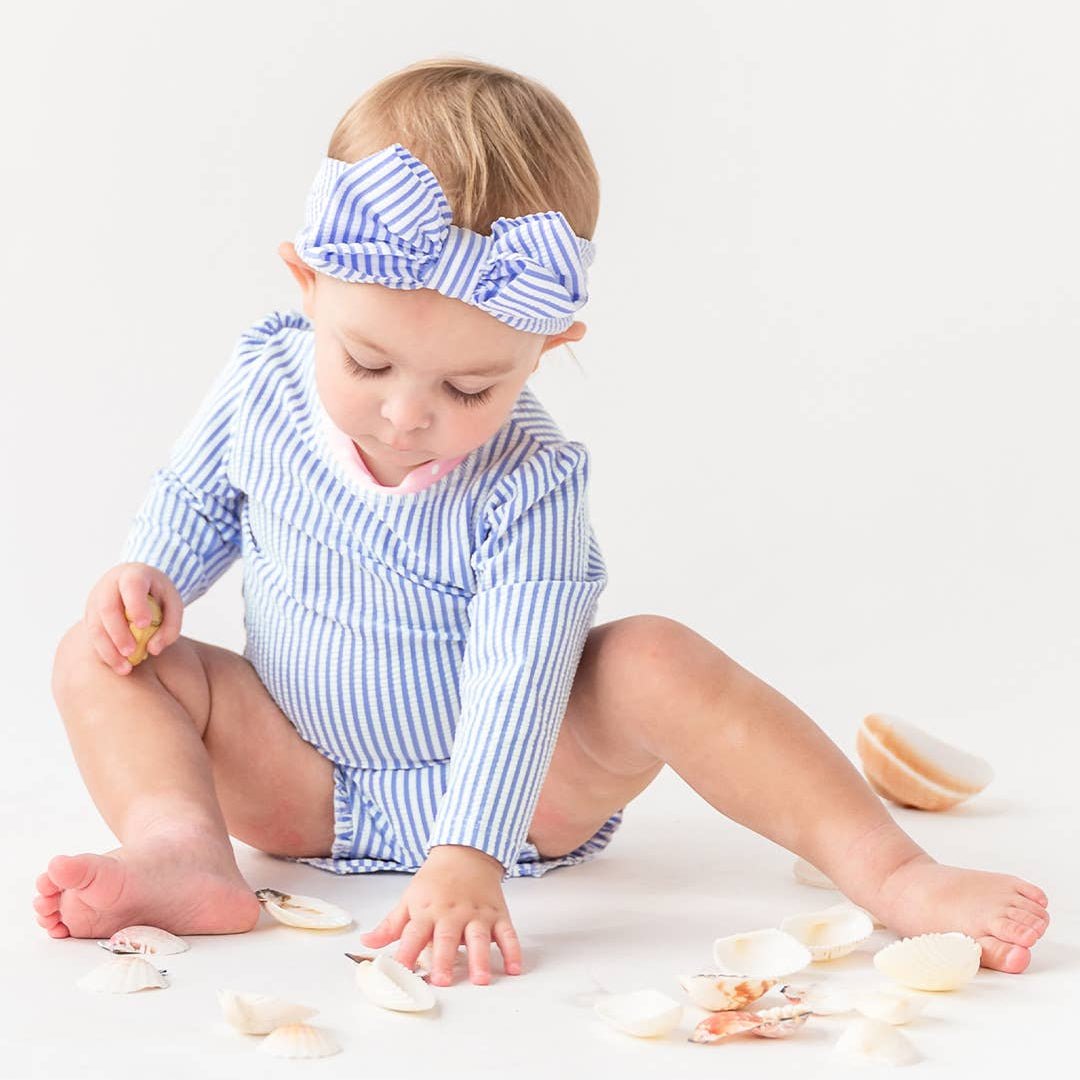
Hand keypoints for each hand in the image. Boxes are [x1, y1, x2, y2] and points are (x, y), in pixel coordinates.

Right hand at [84, 563, 182, 674]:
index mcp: (133, 574)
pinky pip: (93, 636)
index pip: (131, 585)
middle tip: (131, 652)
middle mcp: (109, 585)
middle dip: (118, 633)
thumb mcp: (173, 603)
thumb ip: (171, 625)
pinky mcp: (91, 616)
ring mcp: (96, 600)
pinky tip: (118, 666)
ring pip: (95, 625)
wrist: (138, 585)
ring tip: (125, 668)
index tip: (144, 624)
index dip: (136, 605)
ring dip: (108, 649)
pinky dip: (105, 653)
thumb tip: (154, 649)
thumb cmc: (158, 594)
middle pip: (108, 608)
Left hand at [358, 844, 522, 985]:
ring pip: (479, 937)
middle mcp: (452, 913)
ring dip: (480, 958)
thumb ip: (390, 925)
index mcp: (427, 911)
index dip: (405, 953)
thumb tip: (365, 944)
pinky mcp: (497, 914)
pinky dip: (513, 950)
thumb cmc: (435, 881)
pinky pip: (508, 933)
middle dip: (445, 959)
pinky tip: (514, 968)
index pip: (413, 933)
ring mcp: (477, 914)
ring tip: (480, 979)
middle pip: (447, 937)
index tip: (399, 973)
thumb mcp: (409, 898)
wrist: (466, 852)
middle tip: (443, 981)